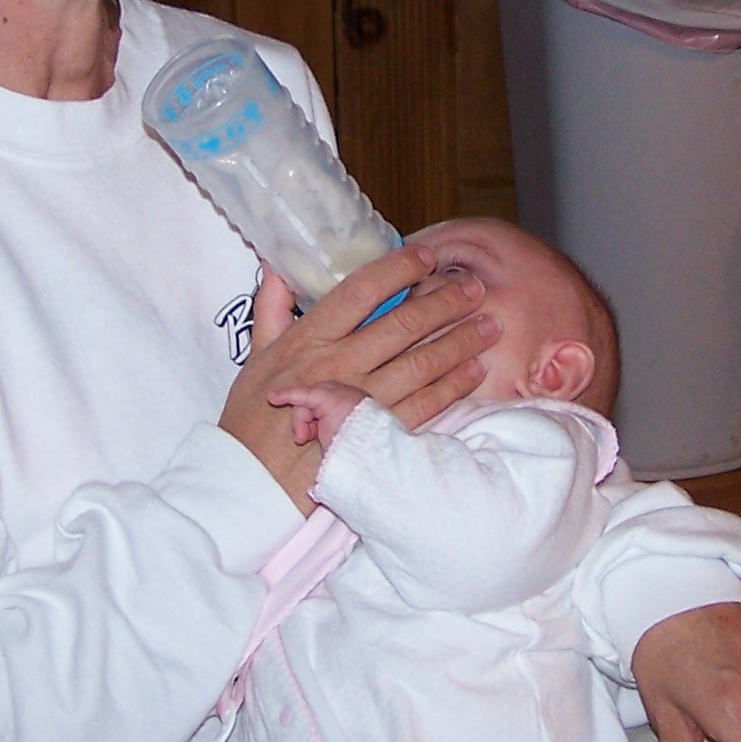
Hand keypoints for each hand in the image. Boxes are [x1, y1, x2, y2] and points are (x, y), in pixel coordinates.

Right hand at [219, 245, 494, 509]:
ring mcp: (362, 401)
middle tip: (475, 288)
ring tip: (490, 325)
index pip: (360, 291)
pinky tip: (475, 372)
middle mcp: (339, 365)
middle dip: (444, 301)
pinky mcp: (378, 436)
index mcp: (308, 339)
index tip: (425, 255)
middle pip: (402, 324)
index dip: (397, 269)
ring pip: (422, 362)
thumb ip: (270, 310)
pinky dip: (453, 386)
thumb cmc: (250, 422)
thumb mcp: (255, 359)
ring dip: (460, 342)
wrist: (251, 486)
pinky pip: (425, 405)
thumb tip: (277, 268)